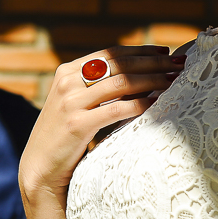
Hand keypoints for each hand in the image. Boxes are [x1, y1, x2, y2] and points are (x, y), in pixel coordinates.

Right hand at [19, 45, 182, 200]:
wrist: (40, 168)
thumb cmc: (64, 137)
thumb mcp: (74, 104)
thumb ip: (94, 88)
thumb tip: (137, 75)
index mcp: (66, 72)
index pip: (110, 53)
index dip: (140, 51)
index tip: (164, 51)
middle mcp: (67, 82)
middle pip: (119, 64)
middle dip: (153, 62)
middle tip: (177, 63)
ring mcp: (70, 102)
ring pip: (121, 83)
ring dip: (152, 79)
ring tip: (173, 80)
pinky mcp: (77, 123)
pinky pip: (117, 109)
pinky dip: (140, 103)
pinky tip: (157, 102)